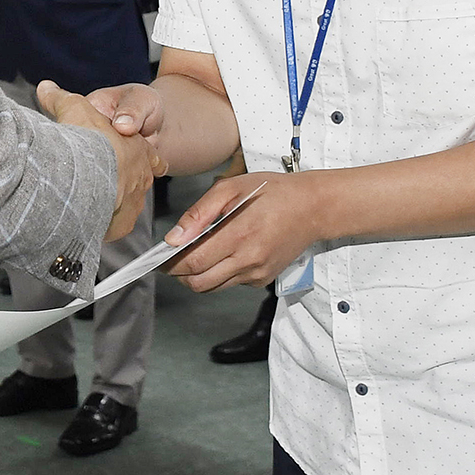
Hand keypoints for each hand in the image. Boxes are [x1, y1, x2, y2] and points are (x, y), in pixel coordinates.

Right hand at [39, 80, 165, 241]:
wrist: (87, 173)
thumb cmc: (88, 139)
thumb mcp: (76, 108)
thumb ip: (62, 99)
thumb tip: (46, 87)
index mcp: (138, 151)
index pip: (151, 157)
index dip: (149, 159)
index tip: (154, 163)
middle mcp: (140, 178)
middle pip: (138, 184)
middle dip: (124, 184)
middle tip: (108, 183)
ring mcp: (132, 204)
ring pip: (126, 207)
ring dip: (112, 205)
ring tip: (92, 205)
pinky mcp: (119, 225)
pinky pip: (113, 227)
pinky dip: (102, 225)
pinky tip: (87, 223)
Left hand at [164, 171, 318, 291]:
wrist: (313, 207)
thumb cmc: (273, 192)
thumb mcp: (231, 188)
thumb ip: (199, 213)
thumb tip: (173, 237)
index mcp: (238, 234)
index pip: (193, 262)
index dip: (171, 264)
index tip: (161, 260)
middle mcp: (249, 259)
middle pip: (199, 282)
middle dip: (181, 275)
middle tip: (174, 260)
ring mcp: (257, 273)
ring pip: (214, 287)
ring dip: (199, 275)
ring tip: (199, 253)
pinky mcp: (263, 280)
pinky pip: (231, 283)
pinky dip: (220, 273)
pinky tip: (225, 253)